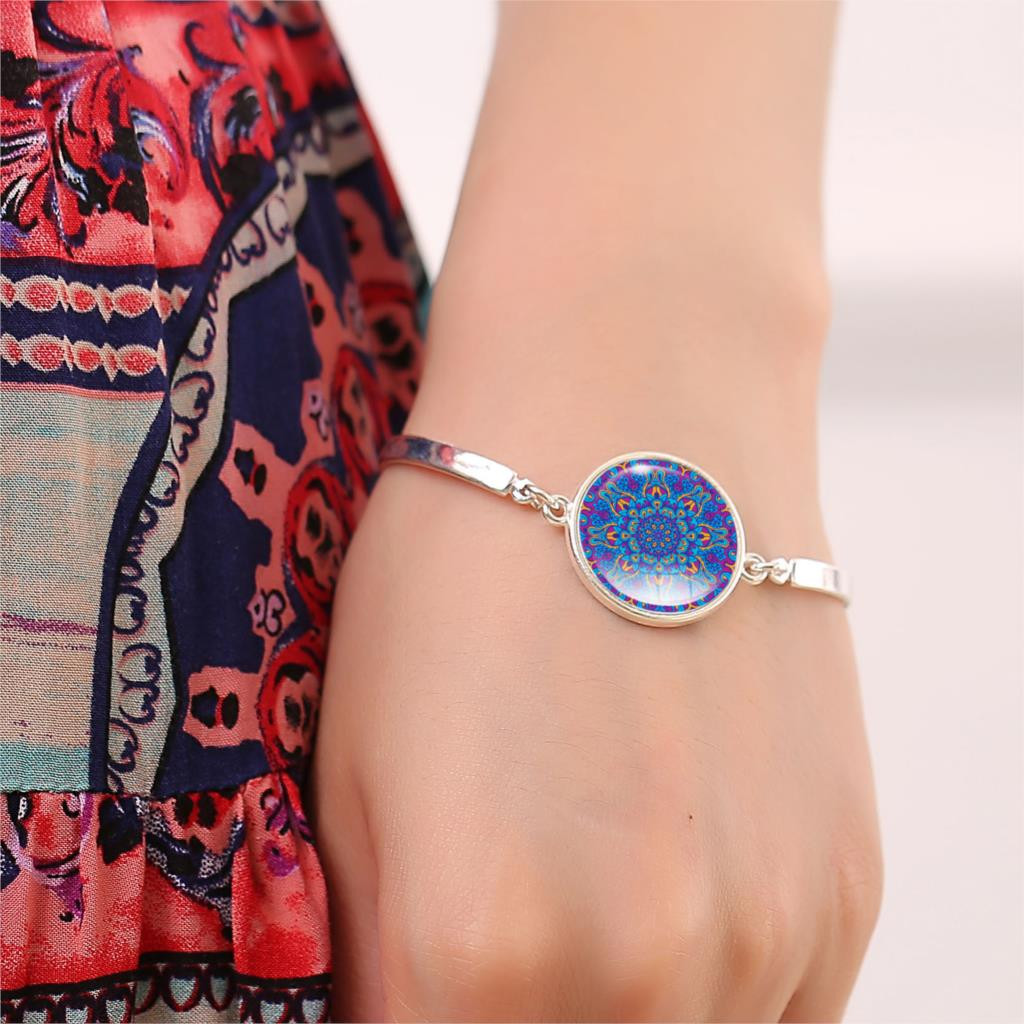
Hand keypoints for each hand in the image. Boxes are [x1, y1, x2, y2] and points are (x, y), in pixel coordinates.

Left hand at [310, 450, 881, 1020]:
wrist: (639, 424)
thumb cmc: (472, 562)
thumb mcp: (356, 759)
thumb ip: (374, 943)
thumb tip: (395, 1018)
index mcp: (481, 945)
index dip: (405, 1021)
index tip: (415, 973)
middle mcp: (643, 971)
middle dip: (502, 1014)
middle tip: (493, 933)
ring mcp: (767, 937)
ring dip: (613, 1013)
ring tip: (581, 899)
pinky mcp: (847, 889)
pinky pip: (777, 1015)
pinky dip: (709, 989)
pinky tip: (671, 886)